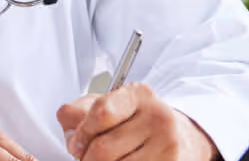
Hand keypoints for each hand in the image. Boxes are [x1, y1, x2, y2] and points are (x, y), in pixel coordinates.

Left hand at [56, 83, 217, 160]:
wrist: (180, 140)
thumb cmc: (137, 124)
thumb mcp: (111, 107)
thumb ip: (81, 111)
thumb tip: (68, 124)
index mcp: (138, 95)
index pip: (102, 112)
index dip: (82, 133)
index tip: (77, 143)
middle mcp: (158, 117)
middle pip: (103, 149)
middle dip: (87, 159)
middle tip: (89, 158)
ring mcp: (168, 145)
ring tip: (112, 160)